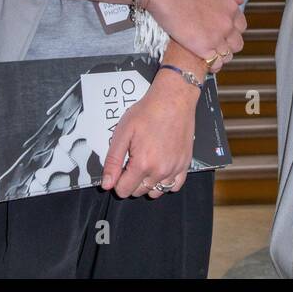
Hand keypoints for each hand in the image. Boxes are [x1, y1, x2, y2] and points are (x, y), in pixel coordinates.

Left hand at [100, 69, 197, 197]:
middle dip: (131, 181)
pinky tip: (160, 168)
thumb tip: (107, 184)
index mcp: (142, 164)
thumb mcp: (123, 133)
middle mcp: (160, 171)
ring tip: (146, 165)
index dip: (118, 181)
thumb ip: (113, 161)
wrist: (173, 99)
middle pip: (139, 192)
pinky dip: (166, 182)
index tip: (120, 168)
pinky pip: (174, 186)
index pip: (124, 191)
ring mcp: (175, 168)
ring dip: (148, 183)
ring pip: (156, 192)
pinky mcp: (185, 164)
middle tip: (132, 161)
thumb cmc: (148, 112)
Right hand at [145, 0, 245, 61]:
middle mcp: (227, 24)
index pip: (241, 27)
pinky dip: (211, 64)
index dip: (231, 30)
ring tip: (208, 53)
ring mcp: (217, 37)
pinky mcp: (204, 48)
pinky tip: (203, 60)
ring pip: (227, 55)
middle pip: (237, 43)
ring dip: (219, 55)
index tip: (221, 32)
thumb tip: (239, 0)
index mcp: (231, 9)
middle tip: (214, 43)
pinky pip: (215, 63)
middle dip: (228, 44)